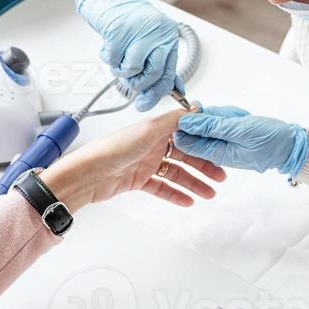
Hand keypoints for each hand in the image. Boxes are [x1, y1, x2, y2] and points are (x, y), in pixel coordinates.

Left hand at [42, 109, 225, 212]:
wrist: (88, 174)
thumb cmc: (113, 149)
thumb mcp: (149, 130)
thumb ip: (175, 120)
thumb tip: (196, 107)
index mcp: (155, 129)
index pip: (187, 134)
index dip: (204, 142)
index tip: (220, 149)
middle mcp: (152, 144)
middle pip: (185, 155)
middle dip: (204, 166)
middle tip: (220, 176)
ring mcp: (146, 163)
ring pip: (177, 173)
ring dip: (194, 183)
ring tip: (209, 193)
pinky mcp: (139, 180)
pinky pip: (163, 187)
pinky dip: (176, 194)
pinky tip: (188, 201)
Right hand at [76, 0, 180, 111]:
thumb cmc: (129, 21)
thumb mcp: (151, 41)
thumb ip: (162, 64)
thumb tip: (174, 90)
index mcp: (169, 35)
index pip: (169, 73)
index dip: (157, 92)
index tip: (146, 103)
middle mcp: (158, 31)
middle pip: (153, 74)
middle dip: (139, 85)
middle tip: (129, 82)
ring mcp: (139, 30)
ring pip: (133, 69)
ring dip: (122, 71)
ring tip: (119, 59)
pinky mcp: (119, 30)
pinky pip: (114, 60)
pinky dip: (109, 59)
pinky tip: (111, 49)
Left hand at [174, 106, 308, 176]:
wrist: (291, 145)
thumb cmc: (270, 141)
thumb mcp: (239, 130)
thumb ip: (211, 126)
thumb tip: (185, 122)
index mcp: (216, 154)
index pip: (186, 140)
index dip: (188, 122)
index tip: (200, 110)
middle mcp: (217, 151)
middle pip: (198, 128)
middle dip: (213, 116)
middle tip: (232, 117)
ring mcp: (224, 143)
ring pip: (211, 121)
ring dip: (225, 115)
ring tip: (241, 118)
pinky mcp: (231, 136)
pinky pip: (223, 121)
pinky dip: (232, 116)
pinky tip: (243, 118)